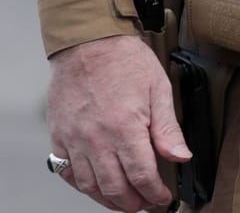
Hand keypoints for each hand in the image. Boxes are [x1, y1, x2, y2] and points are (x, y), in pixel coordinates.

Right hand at [45, 34, 189, 211]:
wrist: (88, 43)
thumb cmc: (124, 61)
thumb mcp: (158, 89)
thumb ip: (168, 129)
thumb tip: (181, 156)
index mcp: (124, 127)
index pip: (142, 175)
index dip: (155, 192)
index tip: (162, 197)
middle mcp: (96, 138)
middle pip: (114, 187)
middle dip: (133, 202)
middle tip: (145, 204)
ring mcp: (74, 139)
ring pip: (89, 185)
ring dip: (108, 199)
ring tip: (124, 201)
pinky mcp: (58, 136)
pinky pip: (67, 172)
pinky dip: (82, 185)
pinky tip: (95, 187)